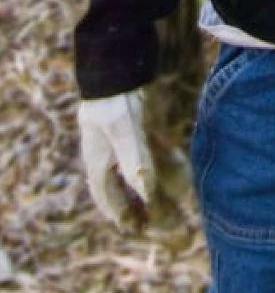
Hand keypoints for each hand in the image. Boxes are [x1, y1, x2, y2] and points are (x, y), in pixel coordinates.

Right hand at [79, 90, 154, 228]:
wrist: (116, 66)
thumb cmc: (116, 101)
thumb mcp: (126, 133)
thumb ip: (135, 163)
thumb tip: (145, 195)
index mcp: (97, 158)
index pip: (104, 193)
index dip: (115, 210)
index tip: (127, 226)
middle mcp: (103, 151)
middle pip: (112, 183)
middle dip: (125, 202)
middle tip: (140, 218)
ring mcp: (113, 137)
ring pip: (123, 168)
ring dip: (135, 185)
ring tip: (148, 199)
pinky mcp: (126, 123)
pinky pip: (136, 151)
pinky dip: (144, 162)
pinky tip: (159, 165)